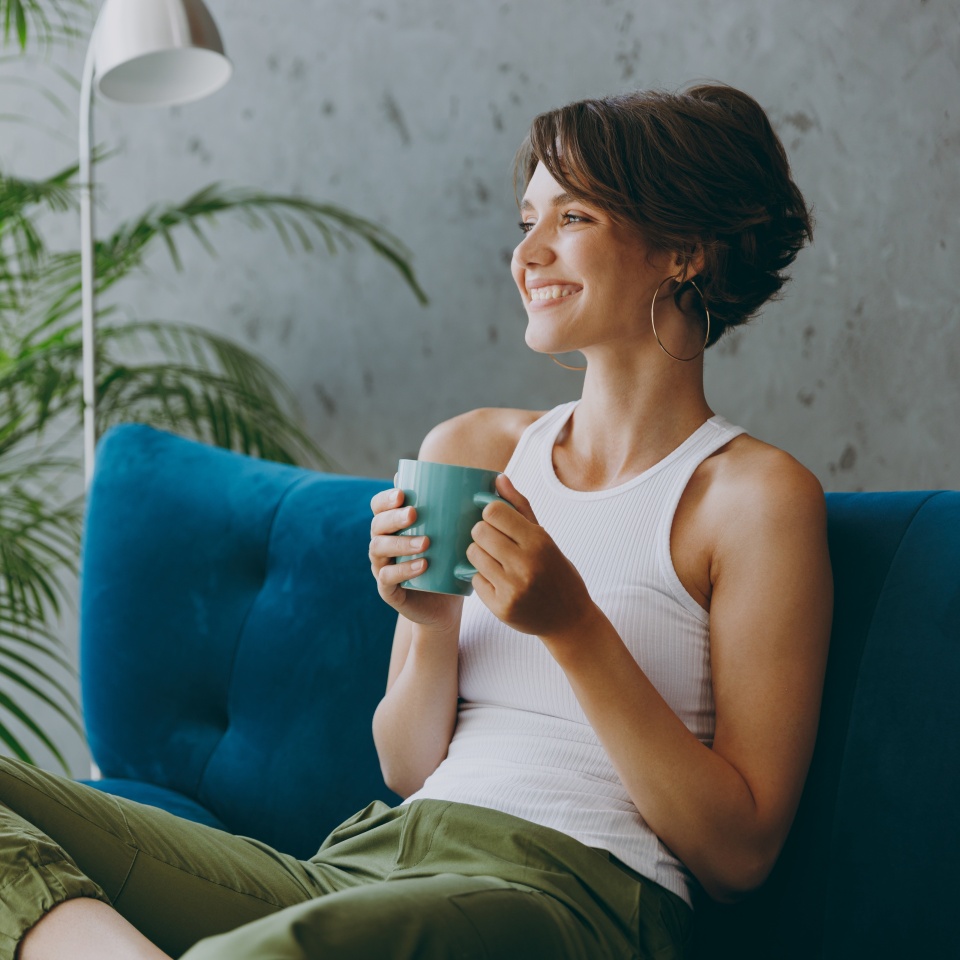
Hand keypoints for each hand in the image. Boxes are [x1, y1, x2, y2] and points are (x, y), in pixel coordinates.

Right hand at [369, 486, 462, 630]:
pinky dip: (403, 570)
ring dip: (401, 543)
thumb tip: (485, 479)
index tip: (403, 493)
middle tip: (414, 513)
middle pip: (377, 524)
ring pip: (379, 548)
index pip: (379, 506)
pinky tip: (422, 565)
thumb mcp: (454, 535)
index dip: (386, 498)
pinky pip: (387, 577)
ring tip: (425, 542)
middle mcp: (383, 543)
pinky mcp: (387, 589)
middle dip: (394, 517)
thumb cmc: (449, 561)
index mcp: (393, 526)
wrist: (446, 603)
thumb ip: (458, 510)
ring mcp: (382, 566)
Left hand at [465, 475, 597, 640]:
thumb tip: (497, 478)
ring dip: (480, 555)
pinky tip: (499, 582)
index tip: (498, 522)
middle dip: (483, 534)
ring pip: (473, 554)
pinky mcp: (501, 608)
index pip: (493, 512)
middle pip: (479, 531)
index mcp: (539, 541)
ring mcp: (513, 588)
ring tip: (497, 561)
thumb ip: (520, 506)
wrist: (569, 618)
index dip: (491, 514)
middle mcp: (526, 564)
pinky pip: (475, 580)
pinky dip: (482, 578)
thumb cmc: (556, 571)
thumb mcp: (545, 537)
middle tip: (495, 542)